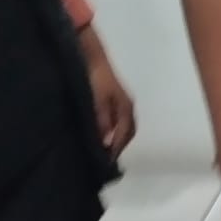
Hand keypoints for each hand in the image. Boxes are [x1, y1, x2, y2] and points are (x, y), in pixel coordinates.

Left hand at [79, 27, 136, 157]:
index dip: (116, 148)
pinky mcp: (113, 100)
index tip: (106, 161)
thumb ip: (103, 121)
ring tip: (103, 149)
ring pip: (123, 126)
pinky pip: (117, 121)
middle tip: (105, 158)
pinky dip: (112, 131)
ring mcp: (121, 103)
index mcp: (126, 108)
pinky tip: (101, 134)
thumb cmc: (96, 80)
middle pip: (128, 132)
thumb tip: (106, 142)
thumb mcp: (98, 101)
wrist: (92, 59)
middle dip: (119, 145)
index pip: (125, 134)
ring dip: (116, 139)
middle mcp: (127, 107)